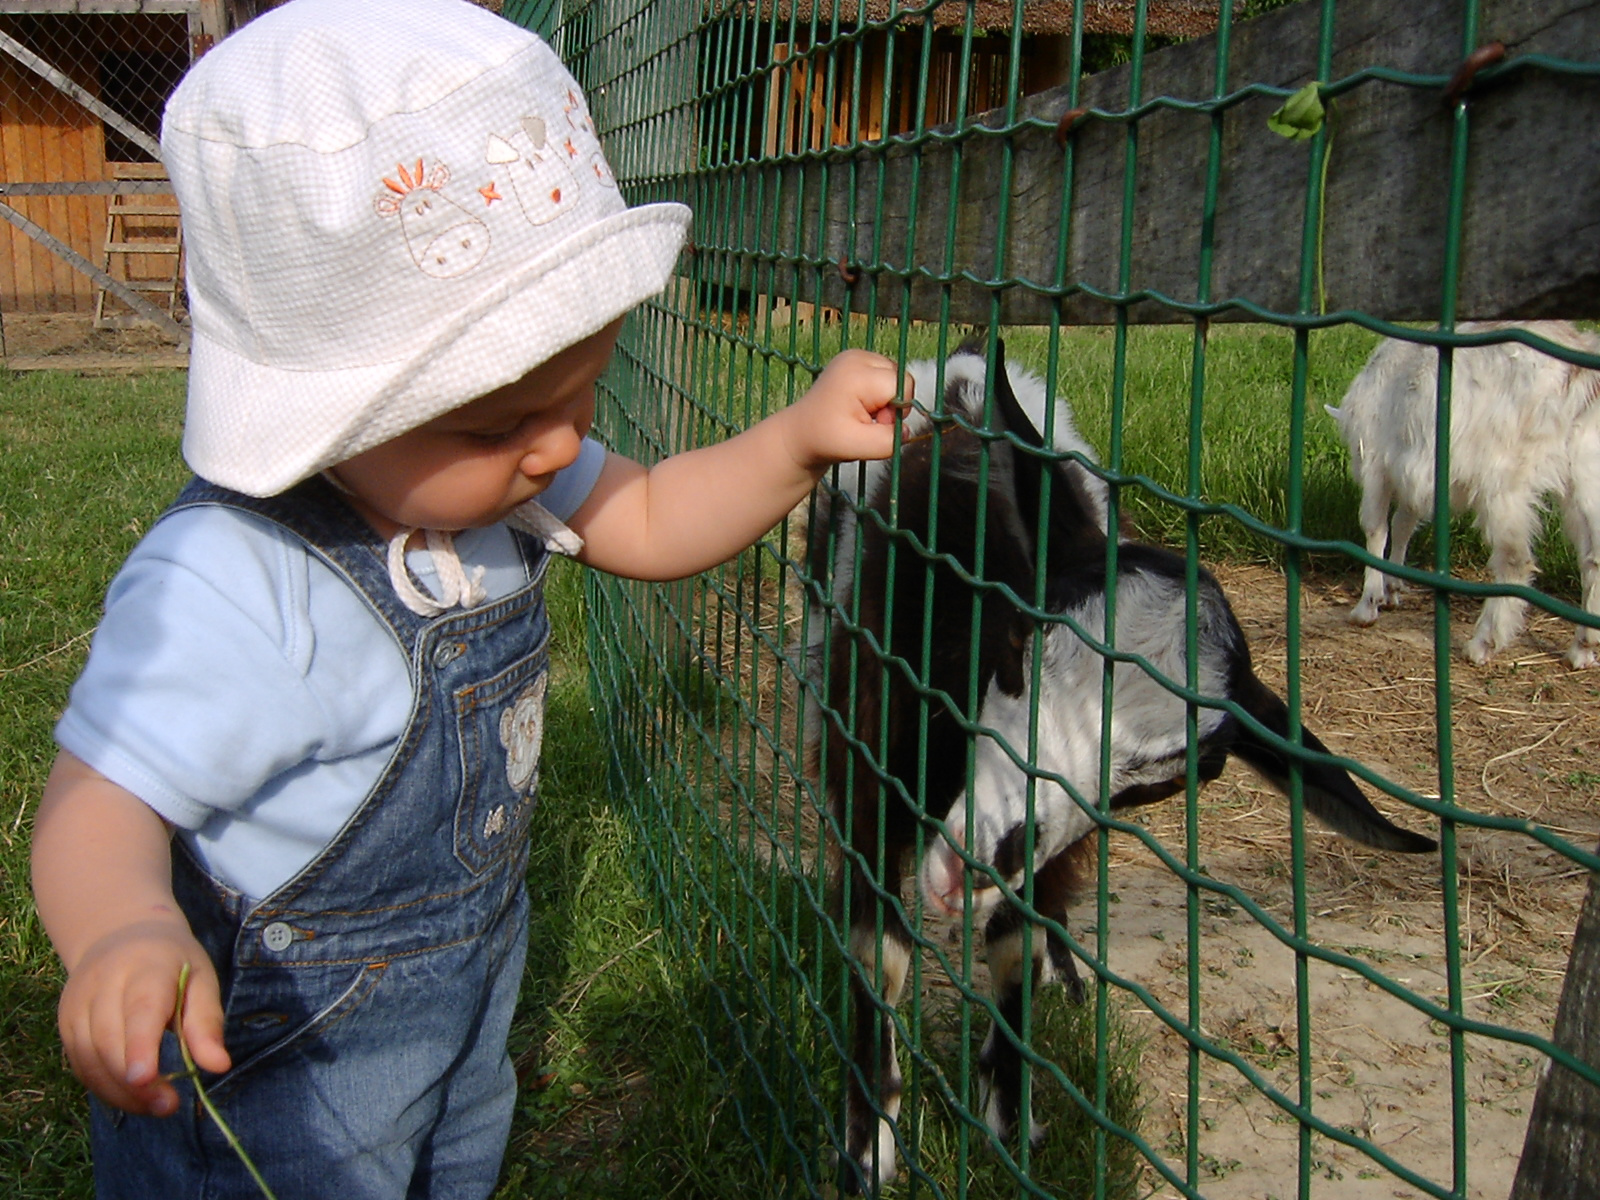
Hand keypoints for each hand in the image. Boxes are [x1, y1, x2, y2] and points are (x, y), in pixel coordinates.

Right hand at [57, 917, 230, 1115]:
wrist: (121, 934)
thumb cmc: (172, 961)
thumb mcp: (200, 979)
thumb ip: (207, 1022)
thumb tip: (218, 1066)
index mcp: (145, 966)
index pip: (139, 1009)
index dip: (140, 1045)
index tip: (146, 1078)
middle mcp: (103, 983)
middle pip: (110, 1040)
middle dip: (136, 1082)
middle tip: (168, 1106)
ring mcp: (77, 1003)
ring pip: (90, 1058)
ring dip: (120, 1091)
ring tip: (154, 1106)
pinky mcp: (65, 1022)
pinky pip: (80, 1063)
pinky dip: (104, 1086)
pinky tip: (130, 1096)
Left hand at [782, 349, 913, 470]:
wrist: (801, 432)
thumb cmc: (826, 439)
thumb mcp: (858, 447)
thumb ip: (889, 440)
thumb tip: (906, 431)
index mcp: (857, 374)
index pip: (902, 386)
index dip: (897, 410)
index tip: (875, 424)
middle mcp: (857, 357)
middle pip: (902, 378)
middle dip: (893, 404)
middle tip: (868, 422)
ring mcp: (857, 355)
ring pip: (896, 377)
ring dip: (887, 400)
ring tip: (863, 414)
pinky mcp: (858, 360)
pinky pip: (887, 375)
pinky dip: (881, 393)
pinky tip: (861, 405)